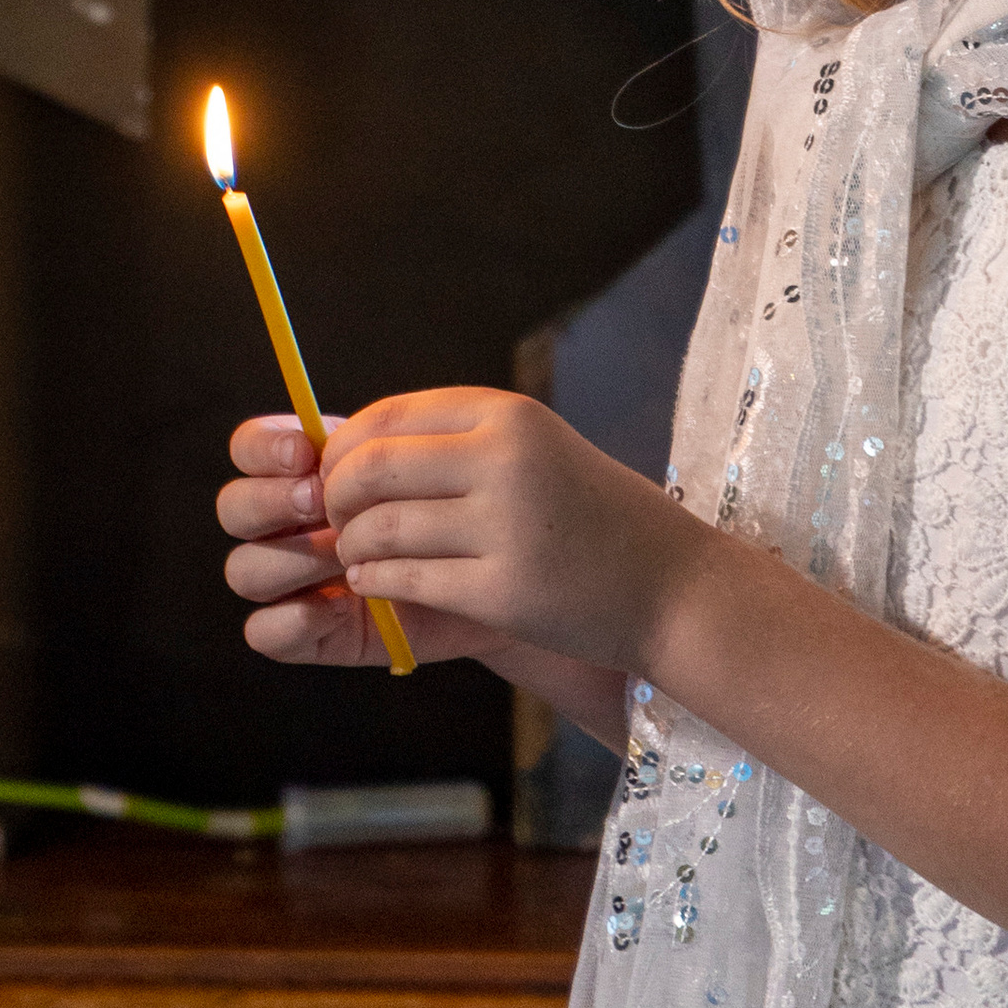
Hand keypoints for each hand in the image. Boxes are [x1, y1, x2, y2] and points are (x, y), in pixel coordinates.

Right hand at [217, 413, 478, 670]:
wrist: (493, 573)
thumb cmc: (451, 509)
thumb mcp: (415, 467)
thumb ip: (370, 449)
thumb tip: (324, 444)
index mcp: (300, 472)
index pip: (247, 449)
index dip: (262, 448)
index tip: (306, 451)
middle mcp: (285, 524)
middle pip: (233, 507)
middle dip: (269, 501)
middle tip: (320, 501)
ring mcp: (292, 581)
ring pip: (243, 568)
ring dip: (289, 559)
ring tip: (344, 555)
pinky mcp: (309, 632)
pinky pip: (264, 632)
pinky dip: (291, 620)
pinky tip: (338, 606)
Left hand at [319, 387, 692, 672]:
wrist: (674, 586)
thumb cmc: (592, 517)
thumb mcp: (534, 449)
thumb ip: (456, 442)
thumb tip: (353, 447)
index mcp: (508, 416)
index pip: (387, 417)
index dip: (343, 449)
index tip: (333, 477)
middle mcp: (505, 460)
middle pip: (372, 468)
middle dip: (336, 499)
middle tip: (334, 522)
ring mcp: (507, 526)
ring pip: (381, 528)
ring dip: (353, 547)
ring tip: (356, 557)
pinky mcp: (506, 591)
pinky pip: (408, 580)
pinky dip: (378, 583)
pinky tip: (378, 585)